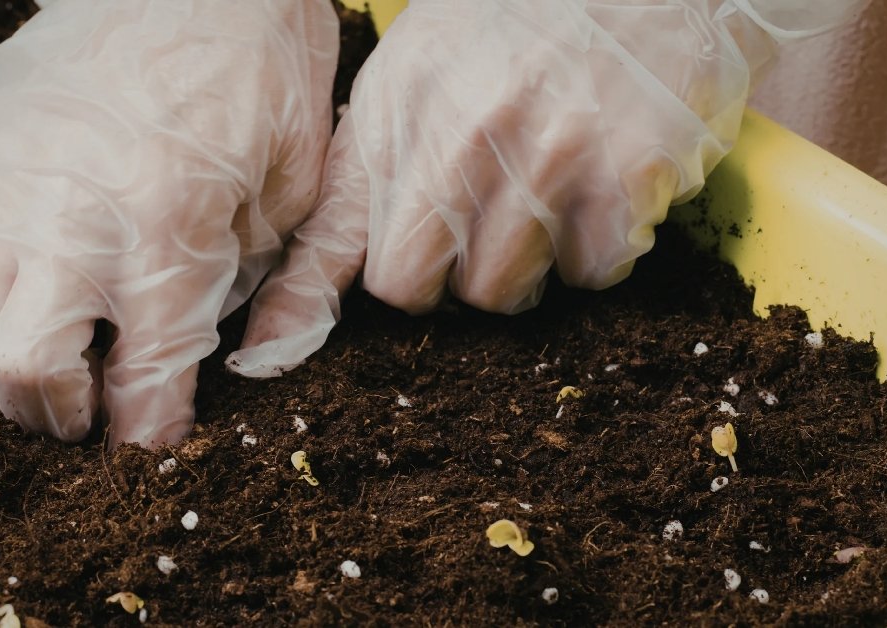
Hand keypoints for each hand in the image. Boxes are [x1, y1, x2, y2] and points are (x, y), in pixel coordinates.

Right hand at [0, 0, 337, 445]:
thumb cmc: (264, 75)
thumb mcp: (296, 190)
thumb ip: (266, 284)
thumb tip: (246, 356)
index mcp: (168, 244)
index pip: (144, 386)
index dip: (146, 434)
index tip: (149, 438)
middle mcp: (76, 226)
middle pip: (22, 369)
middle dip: (53, 413)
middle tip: (83, 408)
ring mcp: (12, 180)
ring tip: (37, 340)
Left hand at [227, 0, 866, 377]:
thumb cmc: (518, 14)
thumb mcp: (422, 63)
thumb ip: (380, 150)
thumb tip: (344, 250)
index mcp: (396, 111)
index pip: (329, 236)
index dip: (295, 306)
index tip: (263, 358)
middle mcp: (458, 141)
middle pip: (410, 287)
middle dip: (435, 279)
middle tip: (471, 236)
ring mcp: (542, 161)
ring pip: (499, 293)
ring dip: (520, 266)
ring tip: (543, 198)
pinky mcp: (623, 177)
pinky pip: (591, 270)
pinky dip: (596, 247)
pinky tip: (599, 188)